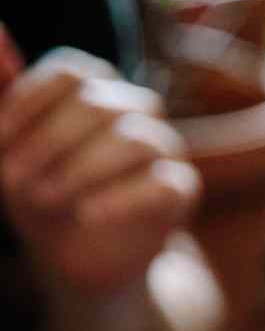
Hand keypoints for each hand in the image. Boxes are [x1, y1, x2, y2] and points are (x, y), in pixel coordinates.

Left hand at [0, 28, 200, 292]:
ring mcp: (164, 148)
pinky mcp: (181, 190)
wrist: (75, 256)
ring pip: (134, 140)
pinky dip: (120, 199)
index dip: (29, 103)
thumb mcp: (8, 145)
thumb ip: (2, 92)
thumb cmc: (39, 189)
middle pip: (98, 104)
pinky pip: (162, 184)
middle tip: (13, 180)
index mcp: (95, 88)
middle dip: (47, 142)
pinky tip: (87, 215)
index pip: (70, 74)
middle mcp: (136, 110)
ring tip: (45, 198)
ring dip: (80, 170)